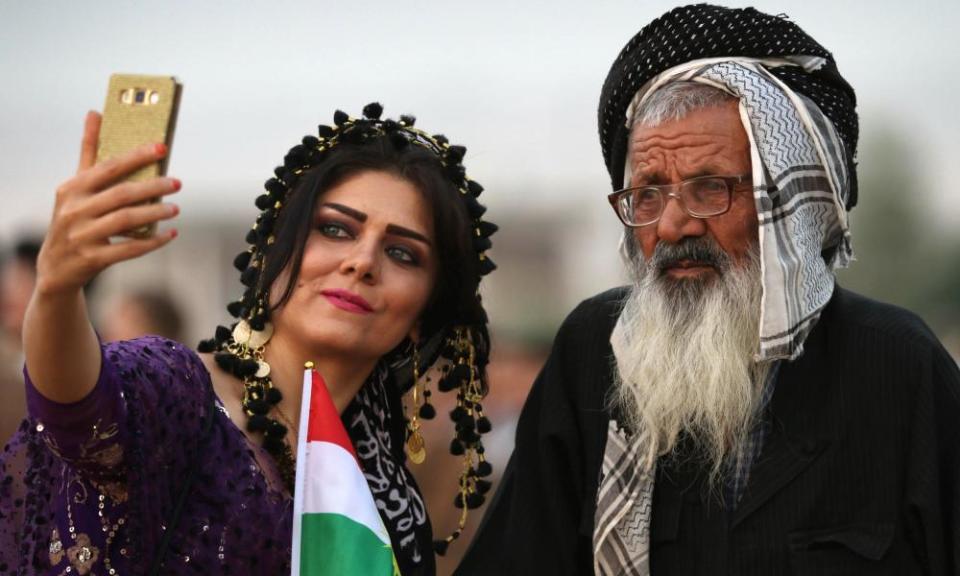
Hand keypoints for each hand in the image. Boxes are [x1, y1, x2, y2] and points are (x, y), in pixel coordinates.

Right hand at [36, 111, 180, 296]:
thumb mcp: (76, 186)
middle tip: (178, 183)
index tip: (162, 148)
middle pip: (121, 194)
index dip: (136, 156)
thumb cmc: (73, 217)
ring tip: (175, 208)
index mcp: (72, 188)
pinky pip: (129, 249)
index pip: (108, 167)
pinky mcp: (93, 258)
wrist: (56, 265)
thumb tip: (95, 113)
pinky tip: (170, 234)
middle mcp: (74, 210)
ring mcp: (82, 236)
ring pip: (126, 220)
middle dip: (153, 187)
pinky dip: (152, 242)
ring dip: (155, 213)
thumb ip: (88, 152)